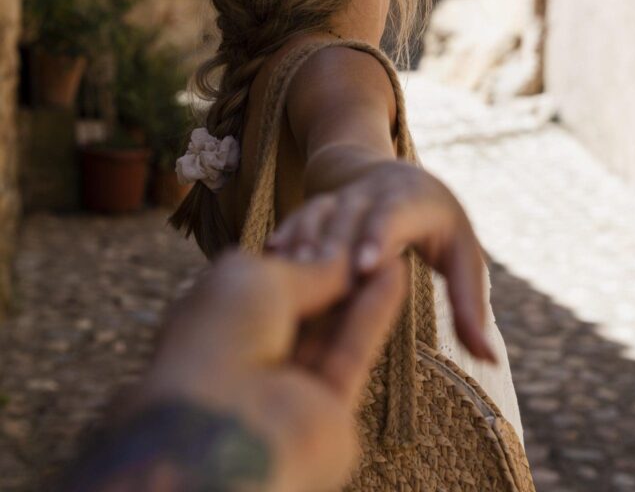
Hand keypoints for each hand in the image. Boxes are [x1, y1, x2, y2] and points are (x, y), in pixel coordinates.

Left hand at [137, 250, 406, 491]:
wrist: (222, 424)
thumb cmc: (218, 338)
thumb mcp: (259, 278)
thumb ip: (308, 268)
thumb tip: (342, 259)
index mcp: (217, 322)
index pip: (263, 282)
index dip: (300, 256)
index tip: (334, 229)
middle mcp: (250, 354)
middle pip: (303, 306)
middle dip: (334, 272)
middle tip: (371, 238)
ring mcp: (288, 385)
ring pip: (331, 328)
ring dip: (360, 288)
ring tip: (393, 247)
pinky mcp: (328, 409)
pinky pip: (352, 352)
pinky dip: (374, 313)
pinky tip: (396, 272)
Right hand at [268, 161, 495, 363]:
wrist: (400, 178)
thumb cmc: (441, 229)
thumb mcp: (463, 257)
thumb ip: (470, 305)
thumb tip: (488, 358)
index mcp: (416, 200)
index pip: (396, 215)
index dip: (379, 236)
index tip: (364, 267)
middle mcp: (377, 191)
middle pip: (352, 214)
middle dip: (334, 245)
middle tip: (317, 280)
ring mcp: (345, 194)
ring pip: (322, 213)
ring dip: (305, 240)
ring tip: (287, 275)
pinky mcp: (322, 202)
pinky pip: (302, 215)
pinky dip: (287, 233)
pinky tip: (269, 257)